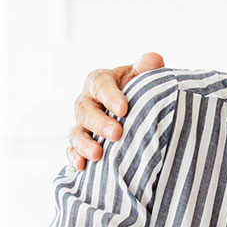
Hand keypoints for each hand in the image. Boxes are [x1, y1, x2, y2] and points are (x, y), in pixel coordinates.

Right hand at [66, 52, 164, 169]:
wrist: (132, 110)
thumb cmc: (136, 90)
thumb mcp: (141, 76)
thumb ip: (145, 68)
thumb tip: (154, 60)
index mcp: (100, 81)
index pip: (100, 84)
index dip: (109, 96)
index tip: (124, 108)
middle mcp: (87, 101)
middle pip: (85, 110)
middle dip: (99, 123)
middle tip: (116, 133)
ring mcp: (81, 123)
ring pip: (75, 132)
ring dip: (84, 144)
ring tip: (97, 155)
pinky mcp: (79, 142)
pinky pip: (72, 149)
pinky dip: (74, 157)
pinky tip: (82, 167)